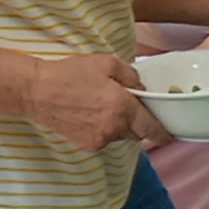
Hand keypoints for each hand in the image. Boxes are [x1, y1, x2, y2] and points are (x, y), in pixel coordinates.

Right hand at [24, 52, 163, 152]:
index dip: (163, 133)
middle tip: (128, 106)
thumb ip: (131, 76)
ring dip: (120, 125)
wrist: (37, 91)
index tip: (170, 135)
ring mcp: (99, 139)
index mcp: (122, 108)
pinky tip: (91, 114)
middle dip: (137, 122)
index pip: (151, 127)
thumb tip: (140, 89)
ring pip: (120, 136)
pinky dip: (105, 129)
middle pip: (137, 132)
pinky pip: (105, 138)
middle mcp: (114, 127)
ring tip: (103, 107)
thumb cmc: (70, 74)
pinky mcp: (87, 145)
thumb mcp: (106, 63)